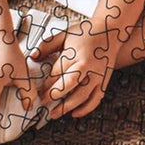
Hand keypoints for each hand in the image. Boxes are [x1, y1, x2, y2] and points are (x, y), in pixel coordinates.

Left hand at [38, 0, 144, 120]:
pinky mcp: (104, 81)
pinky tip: (74, 113)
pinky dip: (86, 109)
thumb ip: (47, 45)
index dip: (45, 85)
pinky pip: (96, 99)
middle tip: (43, 103)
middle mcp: (88, 66)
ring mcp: (98, 75)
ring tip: (54, 114)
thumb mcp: (64, 35)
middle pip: (69, 85)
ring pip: (82, 96)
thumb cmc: (86, 33)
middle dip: (54, 96)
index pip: (57, 73)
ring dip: (67, 107)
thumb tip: (33, 57)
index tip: (37, 91)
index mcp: (76, 54)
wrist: (111, 31)